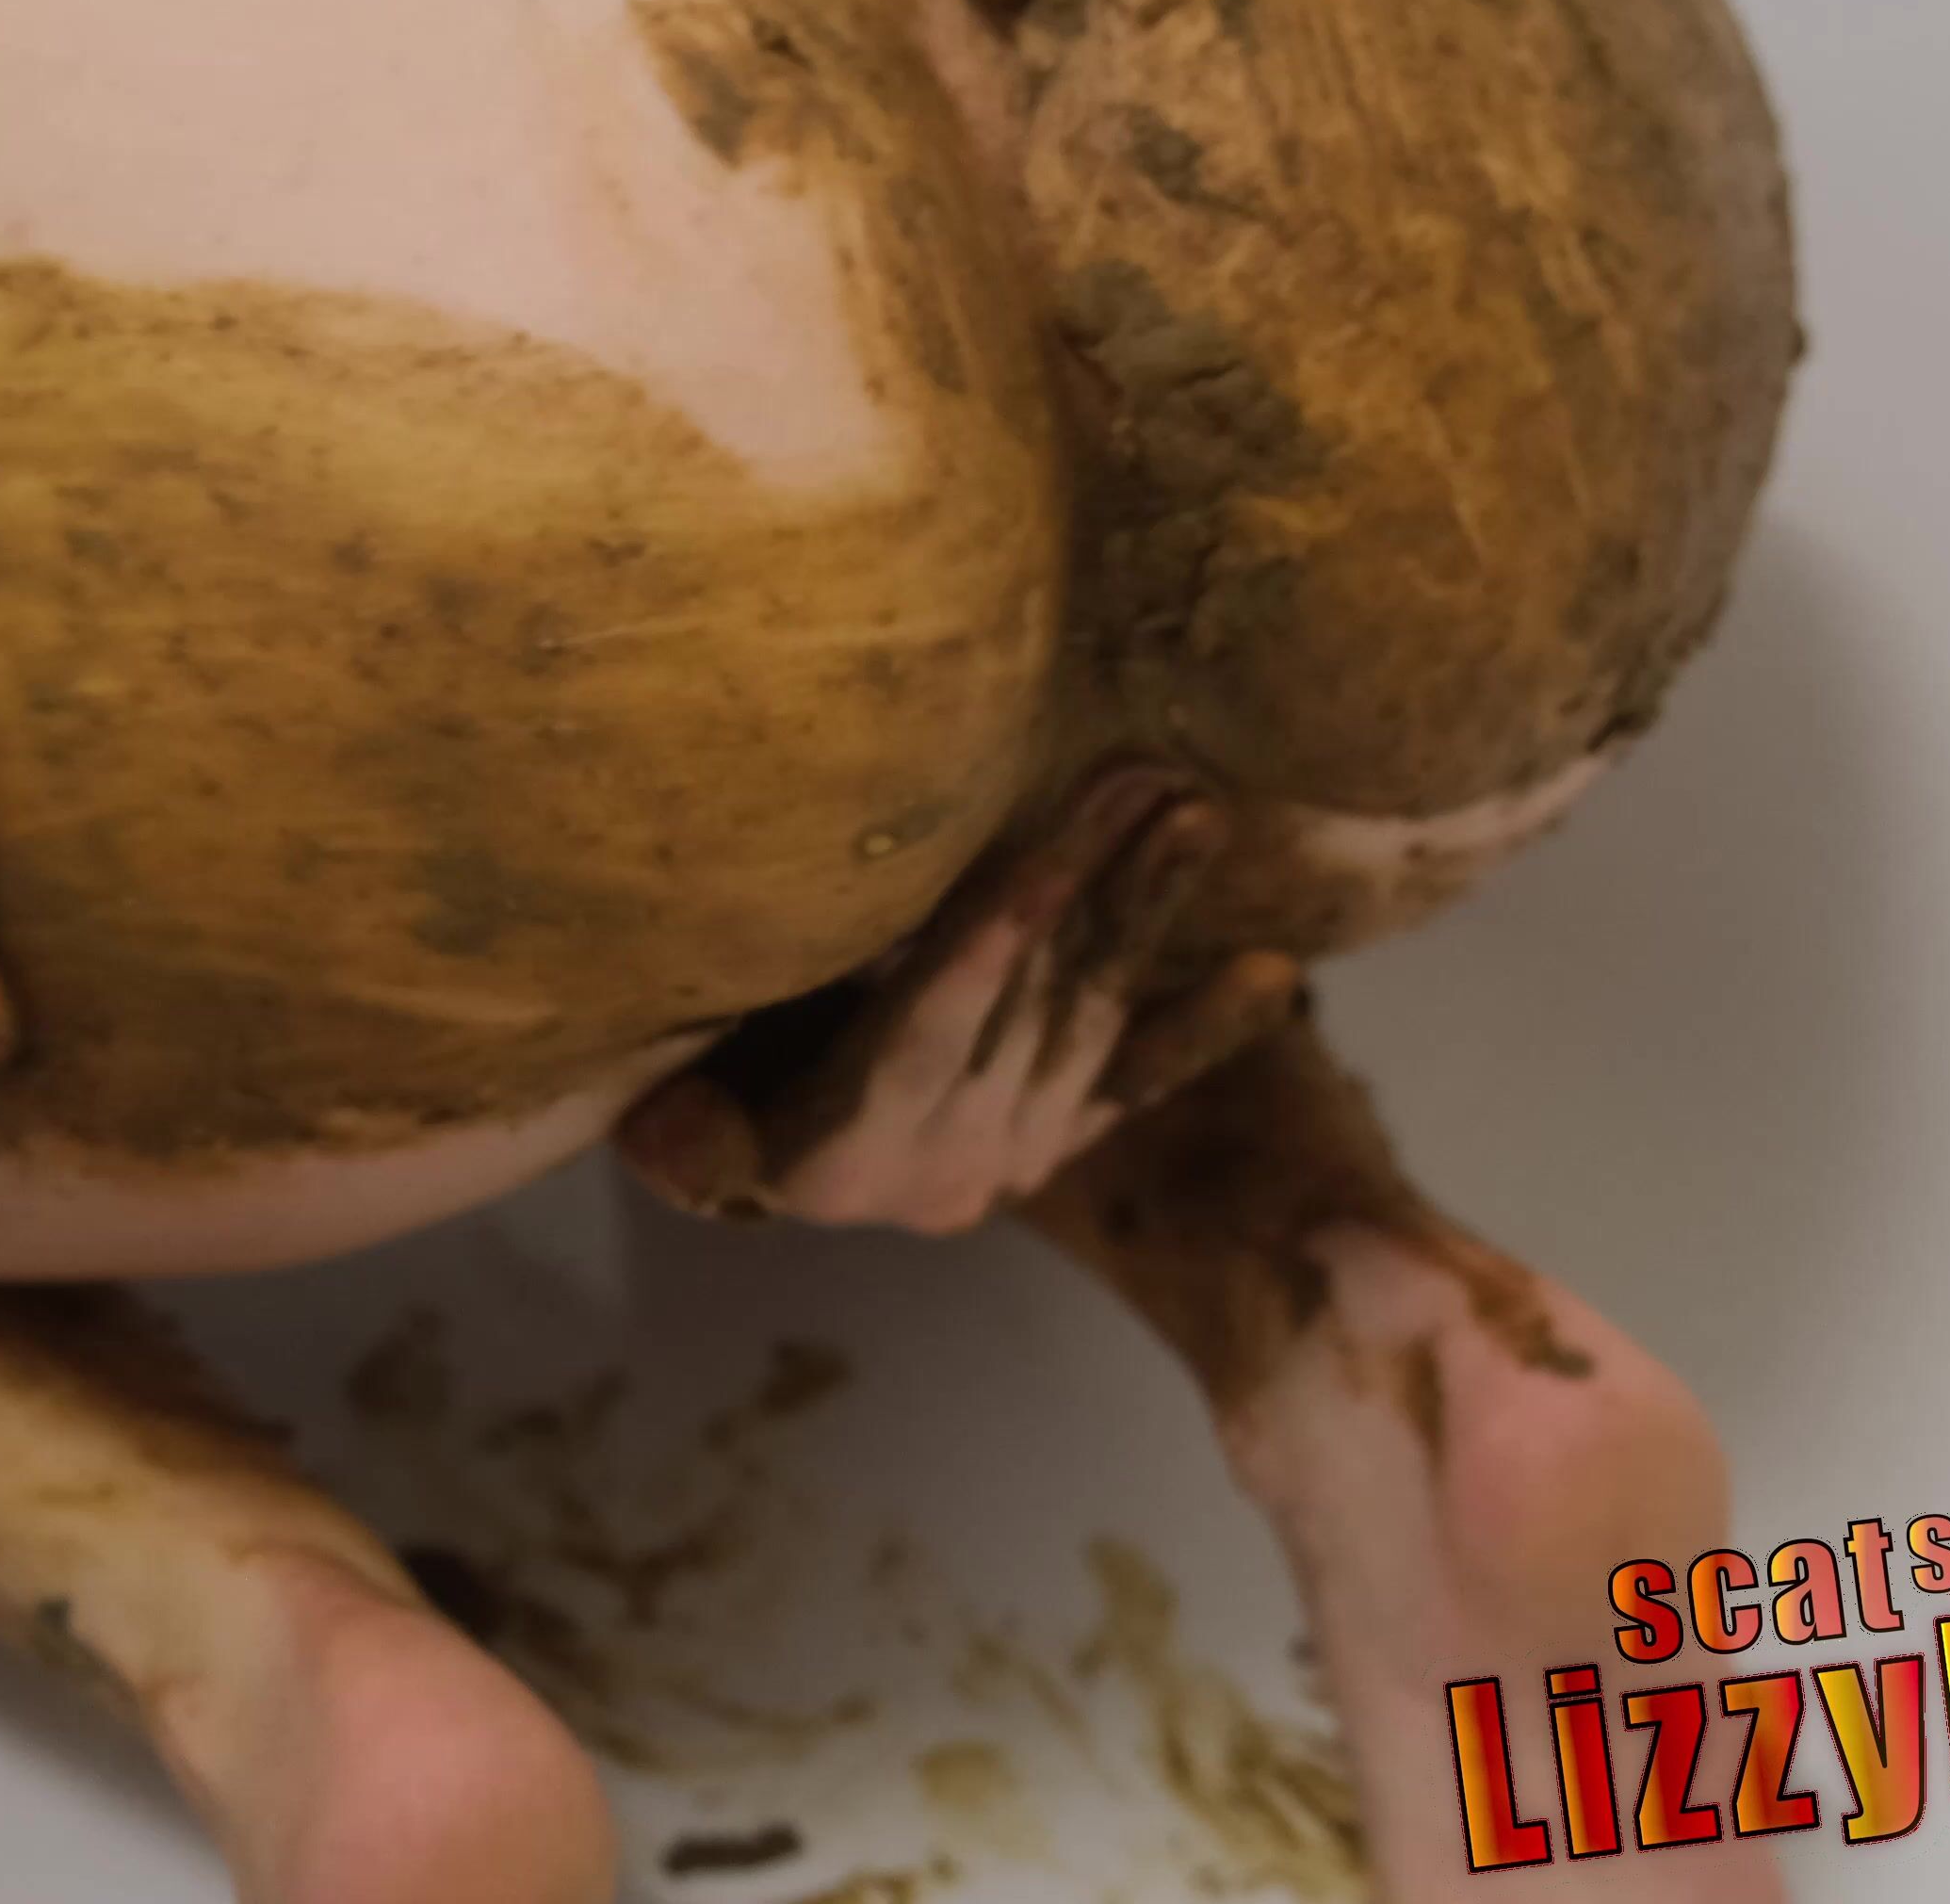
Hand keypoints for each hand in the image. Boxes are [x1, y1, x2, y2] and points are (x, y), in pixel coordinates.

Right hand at [616, 763, 1303, 1234]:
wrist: (738, 1146)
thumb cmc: (688, 1073)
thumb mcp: (677, 1078)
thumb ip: (707, 1088)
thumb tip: (696, 1082)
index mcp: (841, 1159)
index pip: (920, 1039)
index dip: (978, 954)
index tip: (1038, 862)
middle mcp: (940, 1173)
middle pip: (1022, 1014)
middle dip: (1084, 887)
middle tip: (1138, 777)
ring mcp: (1010, 1159)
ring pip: (1087, 1025)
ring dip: (1145, 914)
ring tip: (1194, 811)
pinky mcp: (1054, 1143)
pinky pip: (1138, 1084)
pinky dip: (1203, 1029)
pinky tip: (1273, 975)